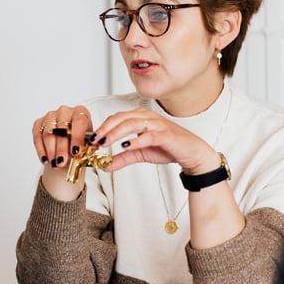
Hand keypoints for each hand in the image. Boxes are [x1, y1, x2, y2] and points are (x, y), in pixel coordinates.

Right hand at [32, 106, 92, 199]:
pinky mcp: (39, 123)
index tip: (76, 151)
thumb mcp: (87, 145)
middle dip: (61, 148)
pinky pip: (37, 136)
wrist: (69, 145)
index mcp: (81, 112)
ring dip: (51, 151)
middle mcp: (65, 111)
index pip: (79, 121)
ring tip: (54, 164)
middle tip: (61, 162)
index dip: (77, 137)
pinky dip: (41, 150)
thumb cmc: (80, 144)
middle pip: (61, 128)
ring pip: (48, 133)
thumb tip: (82, 154)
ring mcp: (51, 116)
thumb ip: (85, 148)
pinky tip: (45, 160)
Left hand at [92, 108, 217, 174]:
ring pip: (132, 123)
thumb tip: (105, 166)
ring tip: (105, 143)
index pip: (116, 117)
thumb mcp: (140, 154)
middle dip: (105, 129)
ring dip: (116, 133)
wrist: (191, 153)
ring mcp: (157, 124)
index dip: (103, 127)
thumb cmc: (168, 148)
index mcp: (140, 117)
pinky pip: (149, 135)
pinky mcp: (166, 134)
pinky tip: (126, 146)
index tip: (91, 139)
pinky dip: (136, 140)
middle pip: (121, 118)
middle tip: (94, 141)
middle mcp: (148, 117)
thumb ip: (123, 158)